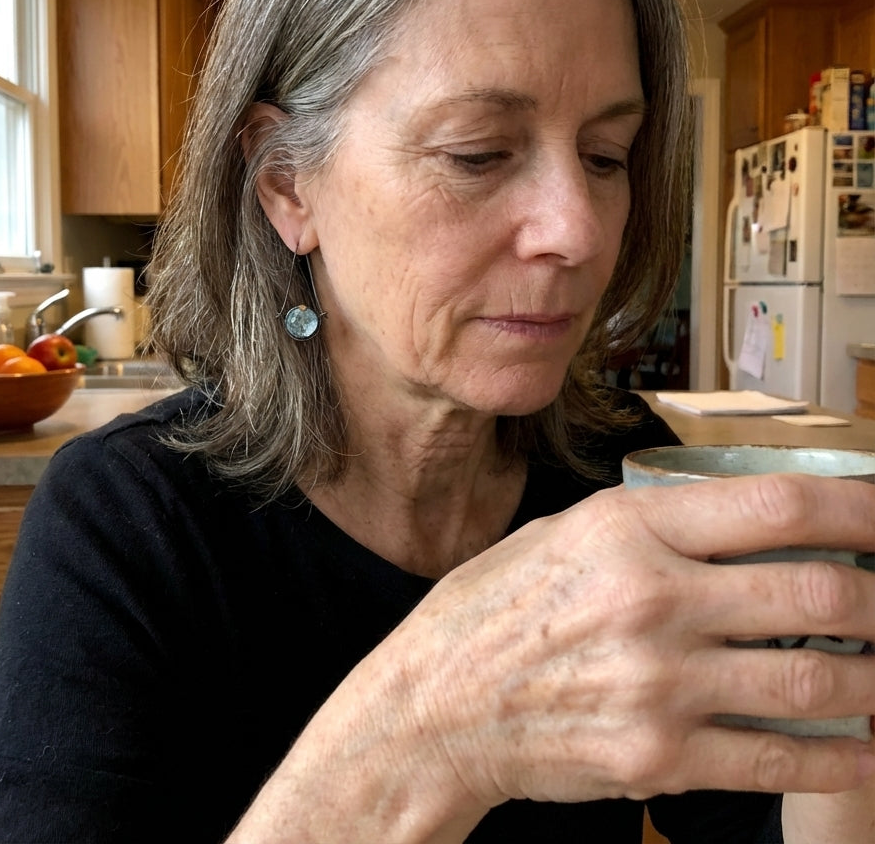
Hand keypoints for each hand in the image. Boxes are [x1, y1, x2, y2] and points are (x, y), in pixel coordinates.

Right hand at [383, 472, 874, 811]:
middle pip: (815, 591)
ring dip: (873, 677)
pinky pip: (778, 759)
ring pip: (815, 680)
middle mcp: (652, 601)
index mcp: (625, 530)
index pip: (774, 508)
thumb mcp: (560, 533)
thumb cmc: (490, 610)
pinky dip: (837, 755)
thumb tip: (742, 523)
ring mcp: (660, 685)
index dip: (858, 509)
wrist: (435, 708)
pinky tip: (862, 744)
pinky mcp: (659, 757)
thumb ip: (650, 526)